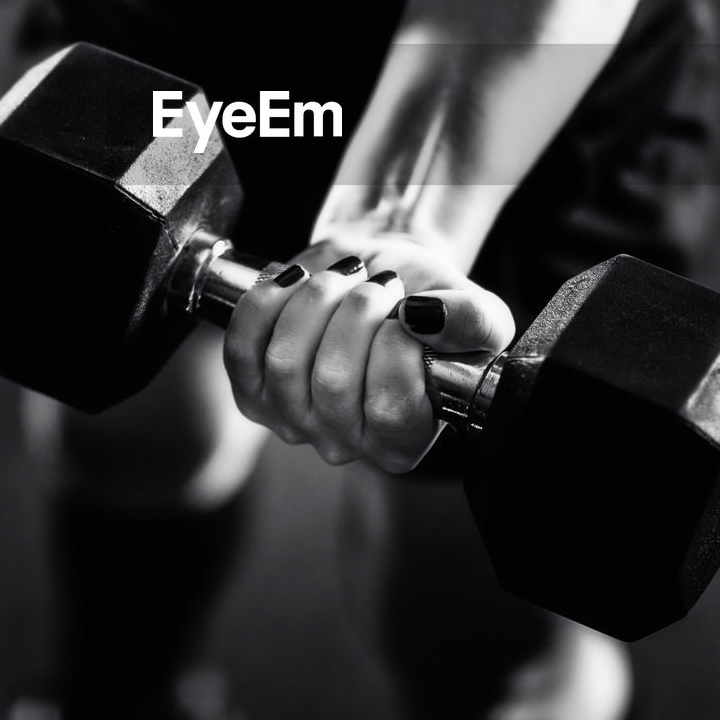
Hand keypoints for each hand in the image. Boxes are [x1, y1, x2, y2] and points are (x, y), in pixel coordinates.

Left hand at [223, 244, 514, 472]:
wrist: (386, 278)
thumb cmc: (431, 304)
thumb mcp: (476, 312)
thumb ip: (471, 320)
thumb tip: (425, 317)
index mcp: (404, 439)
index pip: (392, 408)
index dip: (398, 344)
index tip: (410, 308)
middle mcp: (346, 443)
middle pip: (333, 380)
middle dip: (359, 309)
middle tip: (383, 281)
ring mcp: (293, 420)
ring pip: (286, 361)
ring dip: (317, 298)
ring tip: (347, 275)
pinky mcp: (253, 390)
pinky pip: (243, 349)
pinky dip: (267, 304)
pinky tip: (296, 281)